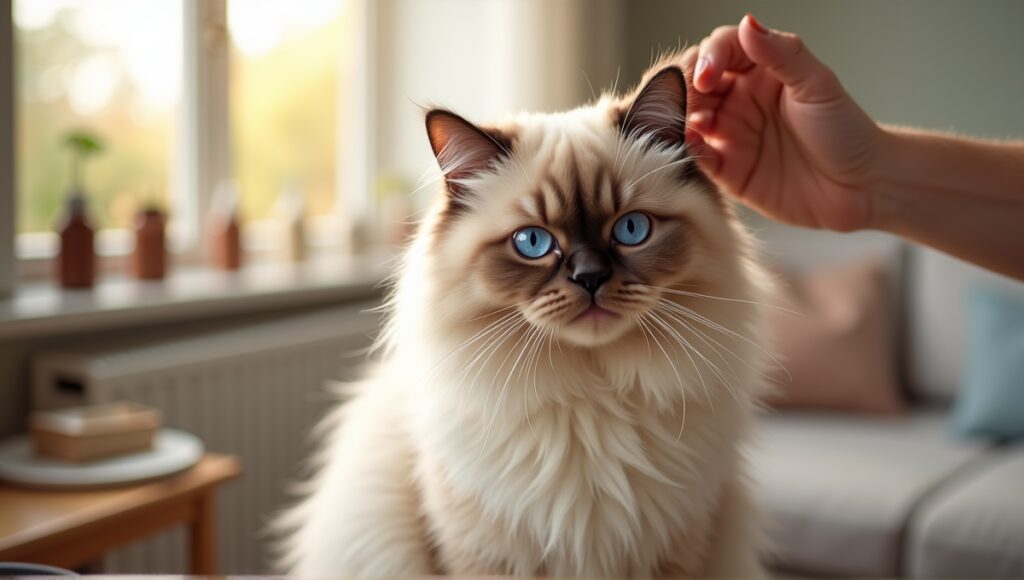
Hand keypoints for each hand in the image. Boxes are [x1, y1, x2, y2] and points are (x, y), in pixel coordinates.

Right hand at [683, 14, 884, 231]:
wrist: (862, 186)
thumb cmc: (845, 131)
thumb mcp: (817, 85)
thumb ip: (782, 53)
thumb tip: (747, 23)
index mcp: (760, 71)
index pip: (720, 50)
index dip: (707, 58)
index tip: (707, 75)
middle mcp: (739, 99)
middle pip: (695, 83)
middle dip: (684, 87)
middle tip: (686, 99)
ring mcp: (731, 135)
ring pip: (689, 118)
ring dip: (679, 117)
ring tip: (684, 122)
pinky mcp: (728, 170)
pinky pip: (698, 156)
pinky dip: (687, 148)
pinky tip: (690, 144)